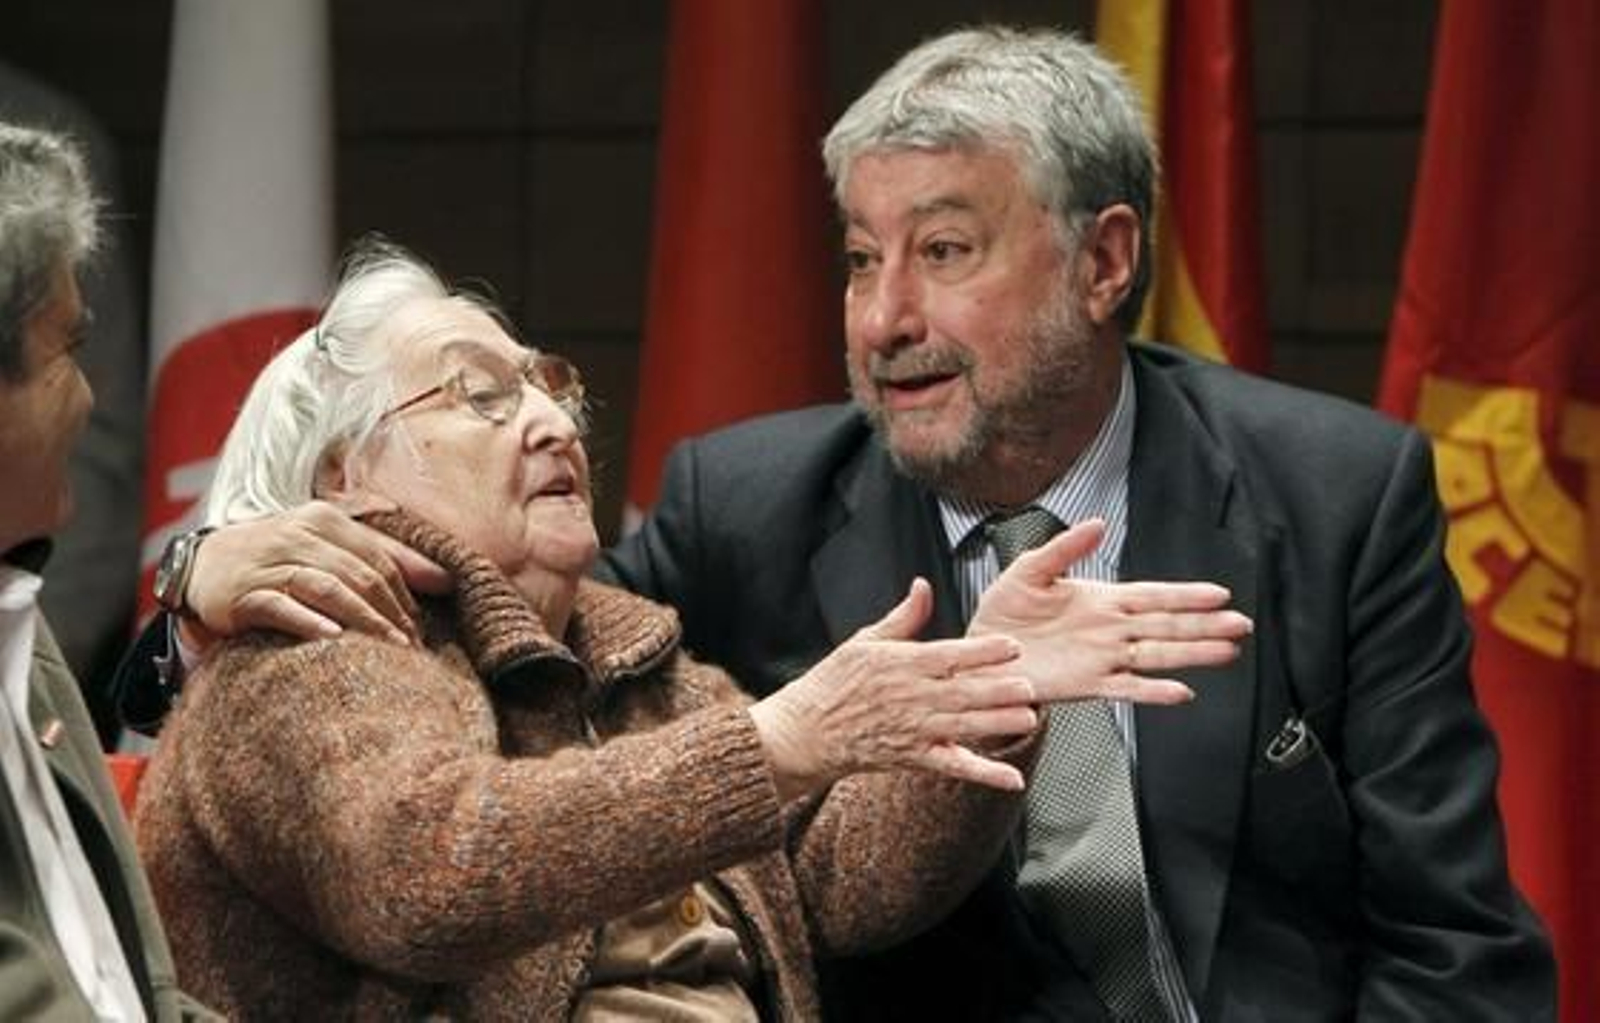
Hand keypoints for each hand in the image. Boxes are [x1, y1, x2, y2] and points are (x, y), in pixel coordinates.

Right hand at [183, 500, 450, 650]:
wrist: (199, 566)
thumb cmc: (277, 558)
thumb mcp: (328, 546)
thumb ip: (384, 556)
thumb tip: (446, 578)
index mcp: (325, 519)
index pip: (379, 557)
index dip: (406, 594)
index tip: (422, 628)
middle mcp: (299, 535)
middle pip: (360, 575)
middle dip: (392, 612)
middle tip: (412, 647)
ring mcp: (270, 563)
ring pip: (329, 589)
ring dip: (365, 621)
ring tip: (390, 649)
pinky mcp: (243, 594)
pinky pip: (283, 606)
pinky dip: (310, 622)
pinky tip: (333, 639)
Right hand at [748, 578, 1037, 800]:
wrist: (806, 732)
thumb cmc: (834, 684)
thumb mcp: (864, 641)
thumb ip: (903, 618)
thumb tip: (922, 587)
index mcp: (901, 665)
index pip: (948, 655)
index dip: (982, 651)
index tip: (1012, 645)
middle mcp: (911, 698)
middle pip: (962, 693)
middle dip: (998, 690)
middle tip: (1030, 685)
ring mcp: (914, 730)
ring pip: (964, 727)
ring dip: (997, 724)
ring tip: (1027, 718)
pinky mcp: (915, 758)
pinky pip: (955, 767)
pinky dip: (984, 775)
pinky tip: (1012, 779)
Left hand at [969, 519, 1251, 704]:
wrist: (980, 651)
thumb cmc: (1005, 611)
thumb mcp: (1029, 569)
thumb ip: (1063, 548)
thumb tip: (1096, 523)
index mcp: (1102, 600)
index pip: (1153, 595)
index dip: (1186, 595)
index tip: (1219, 594)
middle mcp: (1110, 629)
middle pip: (1167, 625)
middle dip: (1205, 624)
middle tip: (1241, 625)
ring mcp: (1103, 658)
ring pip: (1157, 655)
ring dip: (1192, 654)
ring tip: (1226, 652)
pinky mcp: (1088, 684)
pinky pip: (1126, 688)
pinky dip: (1153, 691)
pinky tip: (1181, 692)